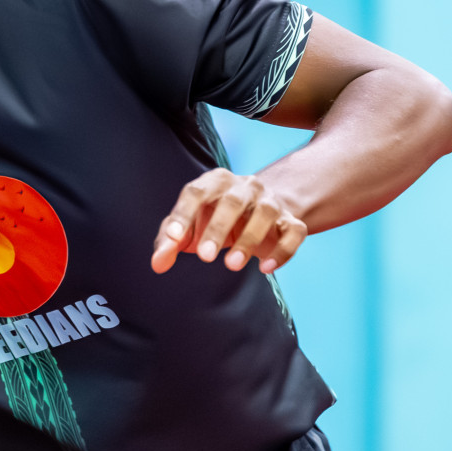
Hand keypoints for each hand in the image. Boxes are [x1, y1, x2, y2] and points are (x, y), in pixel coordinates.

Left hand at [150, 169, 307, 275]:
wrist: (259, 213)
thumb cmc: (213, 218)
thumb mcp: (189, 227)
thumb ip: (170, 241)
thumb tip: (157, 263)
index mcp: (214, 181)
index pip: (196, 192)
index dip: (184, 214)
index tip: (174, 238)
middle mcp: (244, 186)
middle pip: (231, 201)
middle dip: (217, 229)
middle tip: (204, 257)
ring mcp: (271, 201)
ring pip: (265, 213)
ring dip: (249, 239)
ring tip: (231, 264)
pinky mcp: (291, 220)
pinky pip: (294, 231)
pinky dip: (283, 250)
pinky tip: (266, 268)